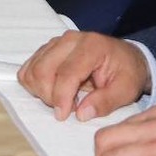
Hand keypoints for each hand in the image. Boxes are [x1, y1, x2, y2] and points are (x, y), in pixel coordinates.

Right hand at [19, 32, 150, 121]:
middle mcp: (69, 40)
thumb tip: (81, 114)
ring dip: (41, 91)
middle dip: (49, 96)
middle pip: (43, 70)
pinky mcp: (47, 49)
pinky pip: (28, 68)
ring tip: (63, 100)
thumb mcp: (127, 90)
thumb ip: (106, 102)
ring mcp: (56, 42)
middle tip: (66, 109)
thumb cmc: (127, 73)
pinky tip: (53, 91)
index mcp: (92, 46)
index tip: (62, 116)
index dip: (61, 97)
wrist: (126, 57)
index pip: (66, 73)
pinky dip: (34, 84)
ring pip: (32, 69)